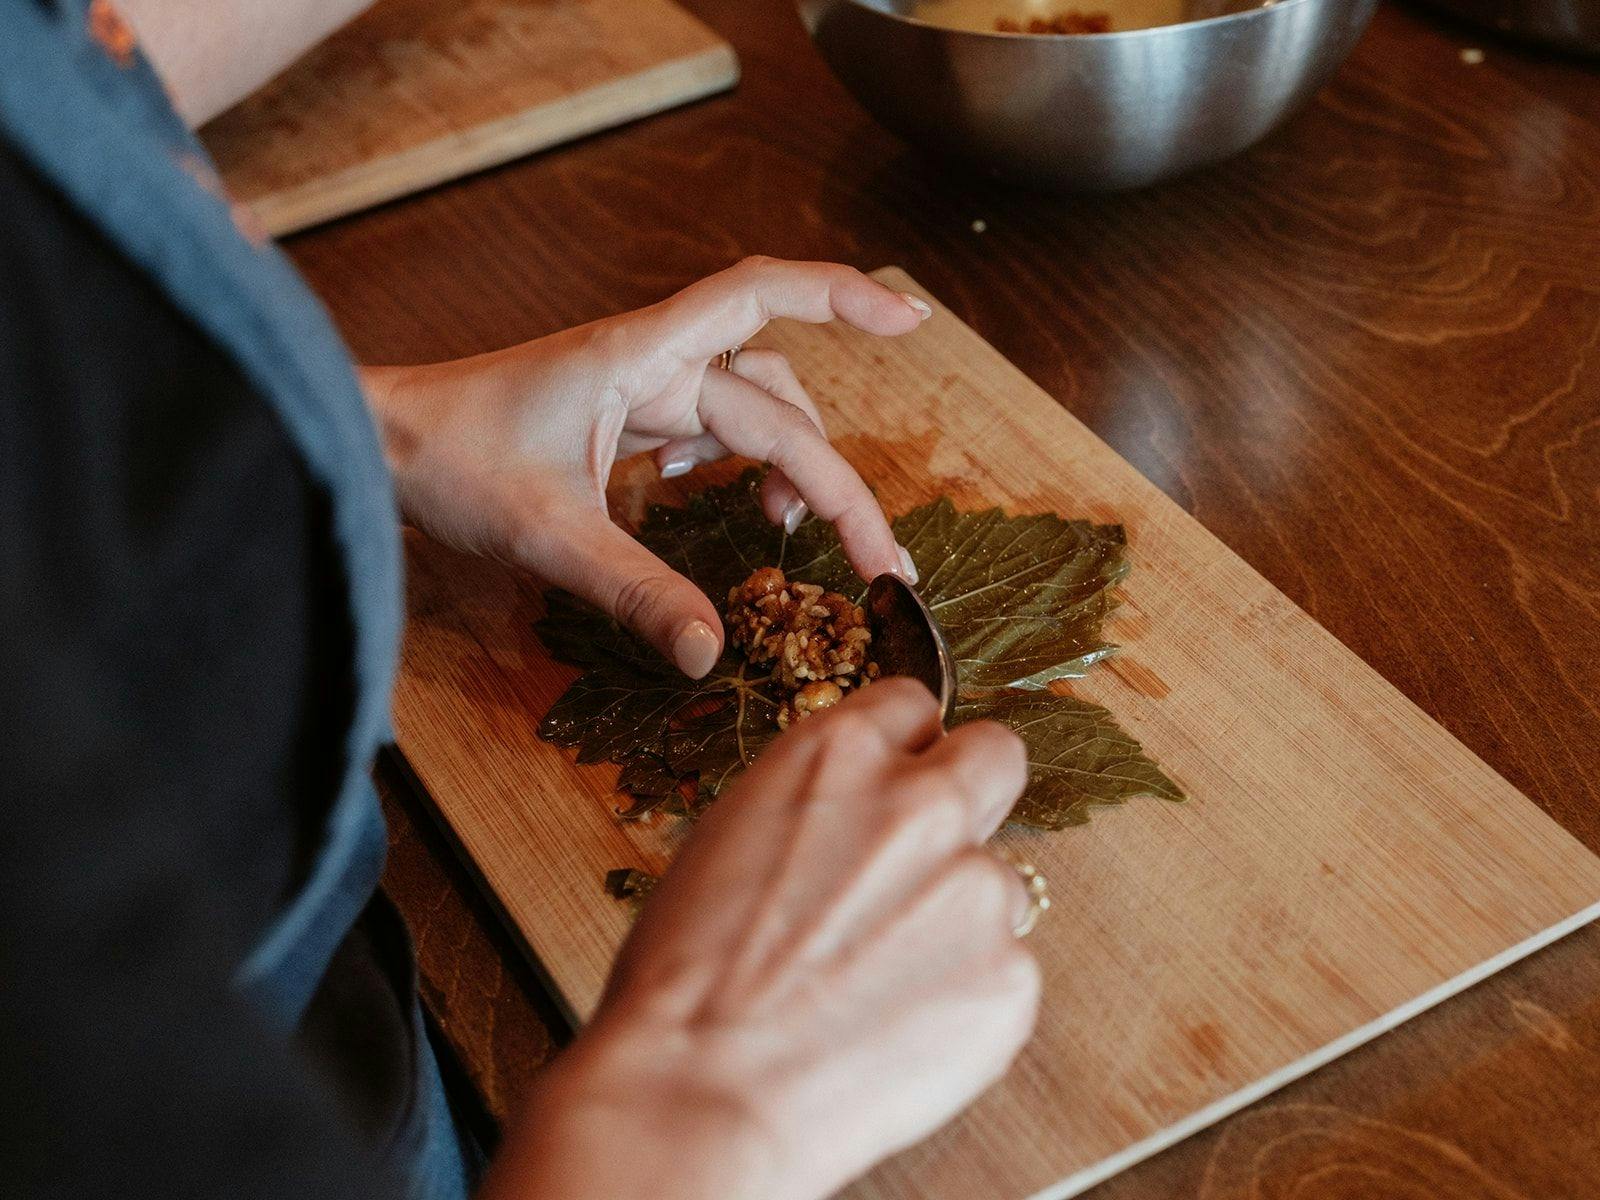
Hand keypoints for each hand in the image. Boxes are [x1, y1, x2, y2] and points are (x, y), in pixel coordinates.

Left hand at [362, 257, 930, 677]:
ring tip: (789, 530)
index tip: (911, 318)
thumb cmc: (448, 460)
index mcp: (640, 357)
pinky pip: (709, 428)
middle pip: (777, 407)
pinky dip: (734, 463)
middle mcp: (652, 362)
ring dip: (788, 467)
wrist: (380, 444)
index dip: (842, 296)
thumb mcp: (547, 535)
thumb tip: (711, 654)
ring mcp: (641, 389)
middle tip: (878, 566)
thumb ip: (634, 592)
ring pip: (752, 413)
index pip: (760, 297)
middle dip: (835, 483)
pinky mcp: (626, 417)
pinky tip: (714, 498)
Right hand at [486, 680, 1040, 1199]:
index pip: (912, 704)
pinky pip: (1002, 972)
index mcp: (838, 754)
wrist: (699, 1093)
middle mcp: (921, 804)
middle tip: (929, 856)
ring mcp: (975, 890)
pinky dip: (963, 997)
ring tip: (878, 983)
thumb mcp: (732, 839)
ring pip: (997, 883)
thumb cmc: (686, 980)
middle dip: (970, 793)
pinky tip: (895, 1029)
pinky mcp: (1009, 978)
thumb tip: (856, 817)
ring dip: (956, 919)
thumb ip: (818, 807)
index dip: (904, 750)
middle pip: (995, 756)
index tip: (897, 782)